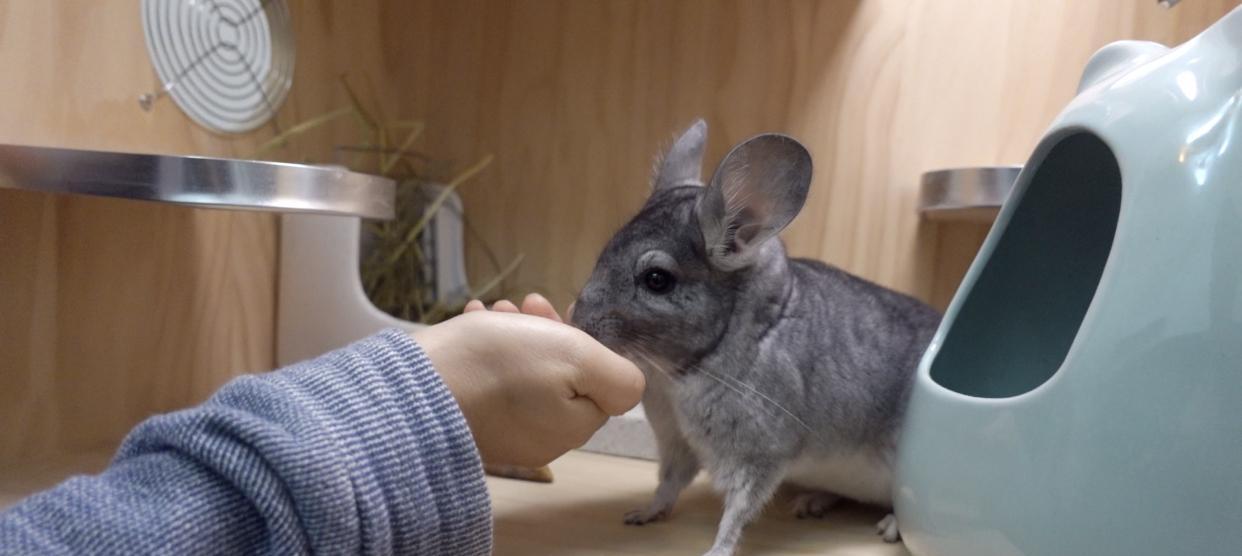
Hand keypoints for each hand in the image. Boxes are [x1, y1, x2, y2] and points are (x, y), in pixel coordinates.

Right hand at [412, 294, 644, 466]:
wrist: (416, 388)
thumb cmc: (500, 366)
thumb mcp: (576, 357)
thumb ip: (618, 375)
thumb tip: (632, 385)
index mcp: (574, 426)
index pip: (598, 379)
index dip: (583, 339)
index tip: (560, 308)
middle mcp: (542, 439)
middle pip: (561, 375)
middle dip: (546, 331)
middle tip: (523, 302)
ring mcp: (504, 435)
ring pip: (525, 374)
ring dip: (515, 333)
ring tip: (494, 309)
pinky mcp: (470, 424)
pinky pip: (492, 383)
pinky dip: (487, 349)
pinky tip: (472, 322)